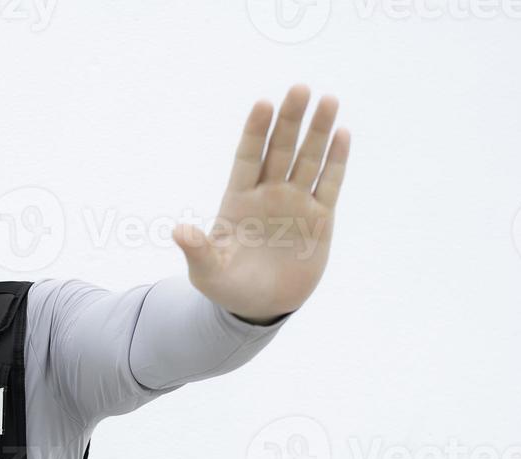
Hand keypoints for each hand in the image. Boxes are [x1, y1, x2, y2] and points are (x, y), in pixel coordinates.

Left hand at [174, 84, 350, 322]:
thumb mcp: (208, 272)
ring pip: (308, 159)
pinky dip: (336, 160)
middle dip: (290, 120)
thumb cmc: (228, 287)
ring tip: (327, 100)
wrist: (260, 307)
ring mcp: (295, 203)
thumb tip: (179, 231)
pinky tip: (342, 134)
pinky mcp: (319, 219)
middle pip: (280, 149)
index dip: (255, 132)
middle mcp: (268, 194)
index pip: (248, 157)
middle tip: (300, 89)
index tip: (263, 104)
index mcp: (238, 200)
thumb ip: (198, 250)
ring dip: (318, 131)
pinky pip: (328, 184)